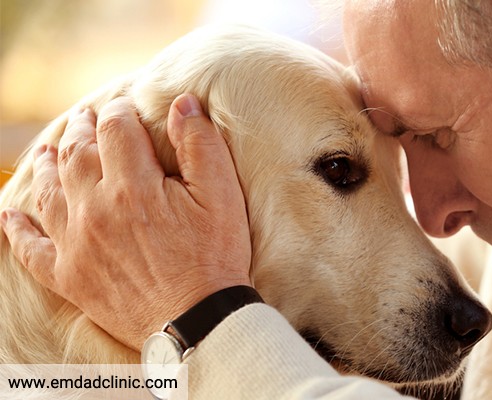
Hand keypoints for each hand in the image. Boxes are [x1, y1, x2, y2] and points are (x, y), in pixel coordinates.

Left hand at [0, 94, 251, 349]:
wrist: (197, 322)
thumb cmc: (215, 257)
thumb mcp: (222, 195)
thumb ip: (200, 145)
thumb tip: (182, 102)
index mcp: (133, 186)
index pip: (116, 129)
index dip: (120, 111)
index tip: (126, 107)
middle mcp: (95, 210)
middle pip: (77, 154)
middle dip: (82, 130)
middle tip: (84, 117)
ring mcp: (76, 244)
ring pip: (49, 193)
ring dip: (47, 166)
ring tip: (48, 151)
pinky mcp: (69, 277)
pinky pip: (31, 249)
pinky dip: (17, 231)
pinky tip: (8, 216)